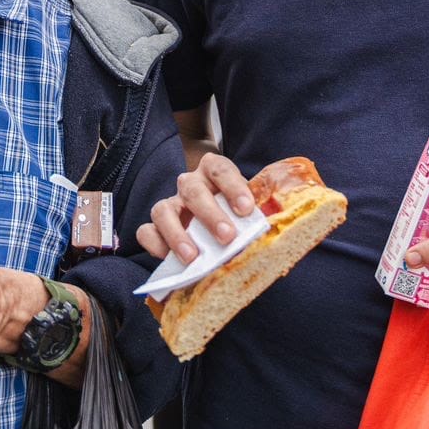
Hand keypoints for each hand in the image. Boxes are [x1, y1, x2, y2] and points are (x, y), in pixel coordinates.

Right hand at [136, 152, 254, 262]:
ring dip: (178, 233)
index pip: (221, 169)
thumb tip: (283, 231)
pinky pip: (146, 231)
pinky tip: (169, 258)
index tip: (247, 209)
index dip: (233, 187)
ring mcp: (171, 204)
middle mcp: (190, 184)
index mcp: (214, 171)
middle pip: (193, 190)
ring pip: (163, 209)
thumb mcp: (249, 208)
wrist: (213, 218)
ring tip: (192, 257)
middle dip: (210, 214)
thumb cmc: (236, 213)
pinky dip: (155, 244)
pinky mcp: (155, 226)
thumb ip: (258, 215)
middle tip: (227, 237)